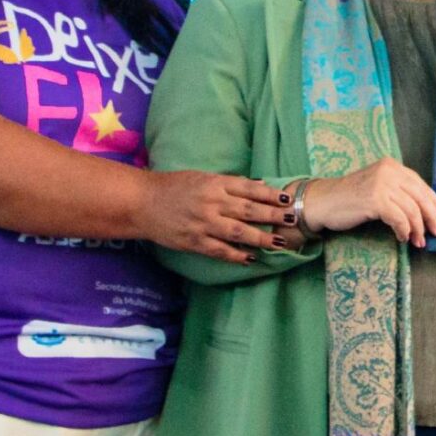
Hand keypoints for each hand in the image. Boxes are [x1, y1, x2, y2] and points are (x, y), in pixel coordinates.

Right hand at [143, 170, 290, 263]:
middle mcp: (212, 203)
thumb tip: (259, 186)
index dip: (270, 195)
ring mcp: (204, 224)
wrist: (143, 202)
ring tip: (279, 242)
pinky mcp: (195, 241)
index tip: (288, 199)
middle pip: (249, 210)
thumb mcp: (203, 177)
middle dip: (273, 216)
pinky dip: (237, 255)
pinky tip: (251, 258)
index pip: (250, 189)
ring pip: (239, 232)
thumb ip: (230, 183)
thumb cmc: (174, 186)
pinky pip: (220, 250)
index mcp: (215, 184)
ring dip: (261, 238)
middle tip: (292, 220)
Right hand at [302, 159, 435, 248]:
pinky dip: (404, 230)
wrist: (322, 201)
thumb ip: (398, 193)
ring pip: (412, 209)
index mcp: (391, 166)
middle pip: (420, 196)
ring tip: (419, 241)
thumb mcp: (377, 188)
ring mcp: (381, 184)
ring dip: (418, 229)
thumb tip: (425, 211)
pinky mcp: (375, 200)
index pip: (420, 184)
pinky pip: (399, 219)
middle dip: (432, 216)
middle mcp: (388, 171)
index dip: (434, 201)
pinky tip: (403, 238)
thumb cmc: (349, 199)